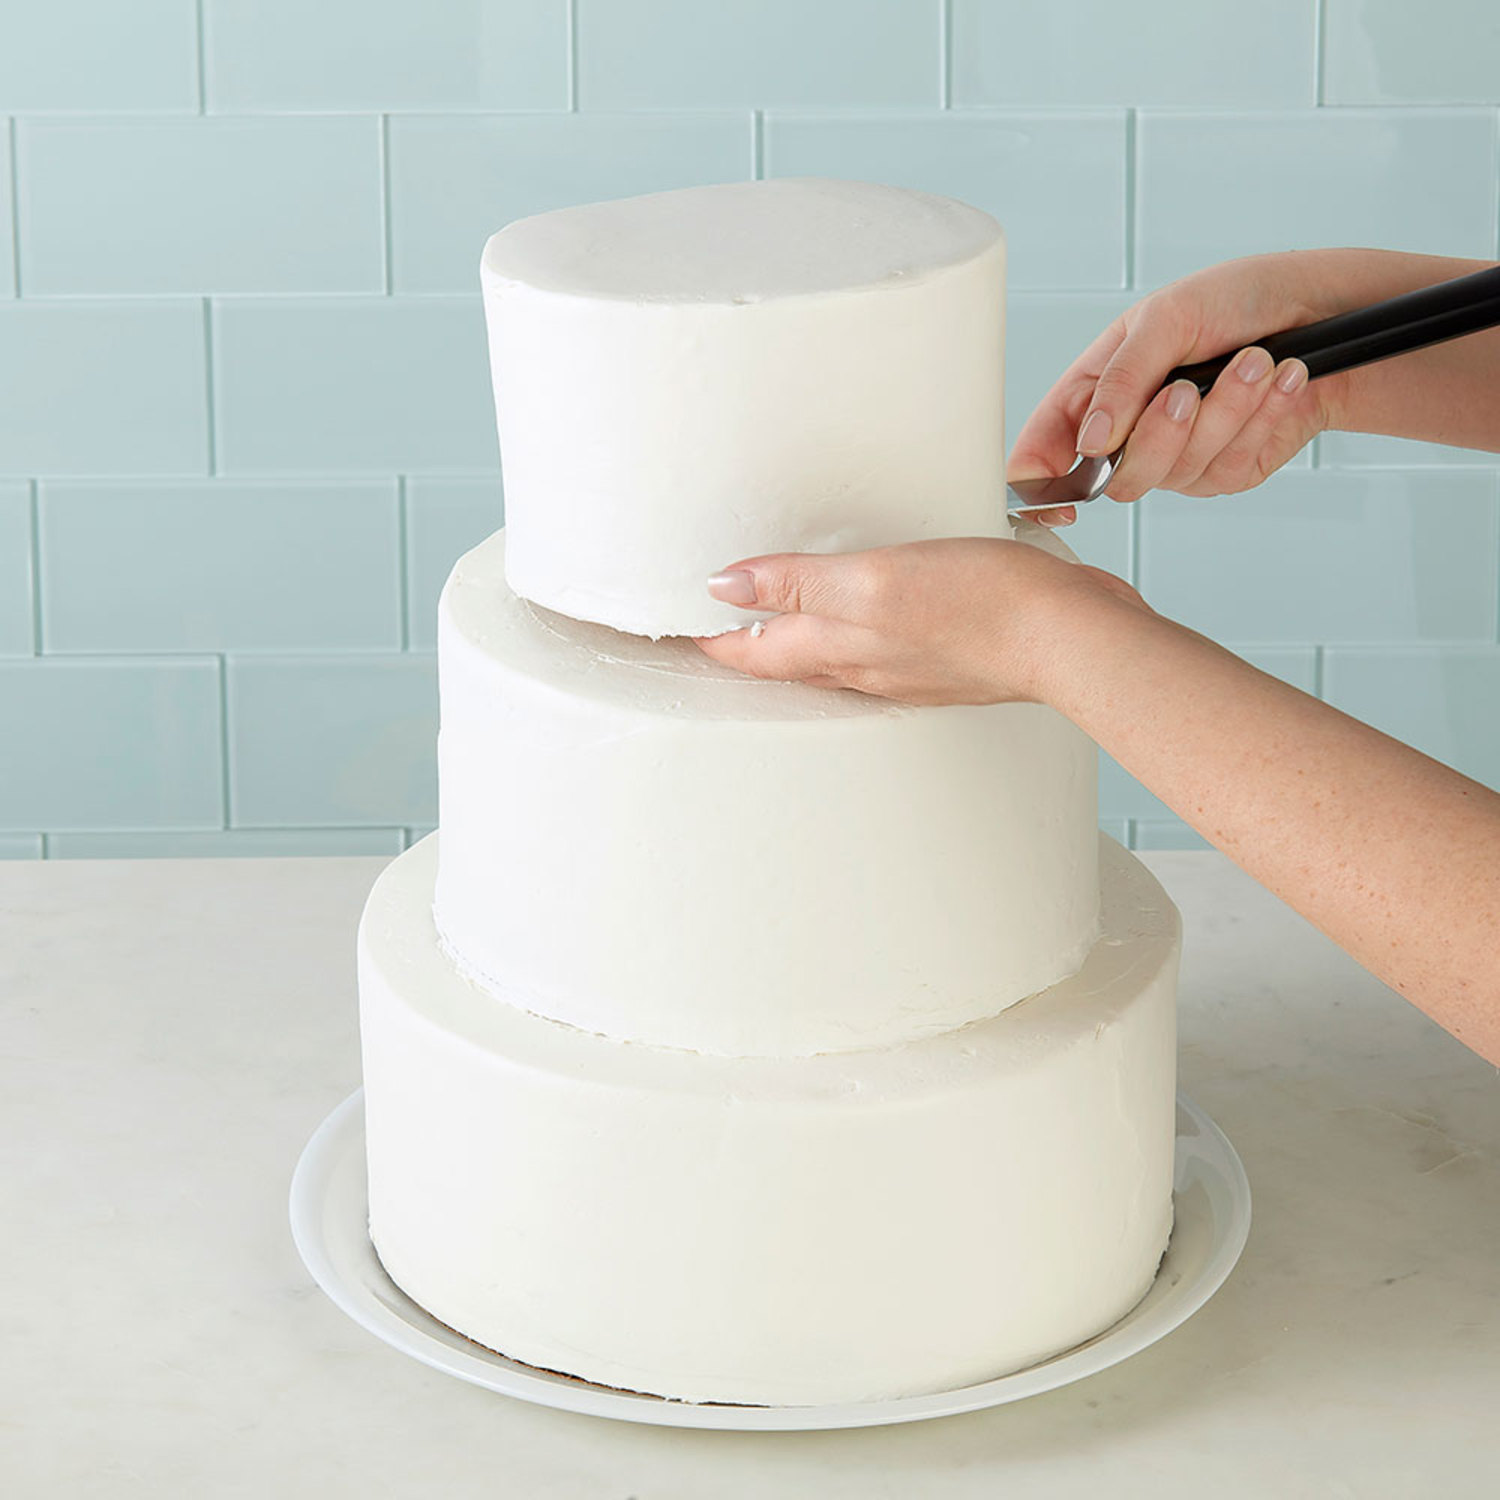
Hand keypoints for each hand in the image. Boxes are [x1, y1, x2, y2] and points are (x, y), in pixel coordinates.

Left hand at [696, 534, 1148, 706]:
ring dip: (791, 639)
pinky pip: (876, 646)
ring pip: (826, 656)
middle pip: (779, 660)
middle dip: (739, 643)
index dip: (703, 636)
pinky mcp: (939, 652)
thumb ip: (795, 585)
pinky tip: (862, 612)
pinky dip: (850, 631)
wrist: (1068, 638)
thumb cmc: (979, 607)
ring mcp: (901, 664)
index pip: (745, 652)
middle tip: (703, 623)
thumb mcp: (871, 581)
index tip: (667, 624)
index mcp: (833, 648)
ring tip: (766, 618)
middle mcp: (860, 665)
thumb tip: (722, 588)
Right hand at [1010, 251, 1350, 521]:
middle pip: (1116, 479)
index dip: (1038, 485)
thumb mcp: (1166, 317)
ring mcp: (1178, 457)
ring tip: (1256, 361)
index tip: (1061, 501)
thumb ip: (1121, 380)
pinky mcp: (1227, 469)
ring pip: (1178, 472)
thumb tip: (1091, 440)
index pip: (1042, 451)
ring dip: (1226, 410)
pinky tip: (1280, 381)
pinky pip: (1230, 467)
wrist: (1318, 311)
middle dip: (1159, 433)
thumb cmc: (1235, 299)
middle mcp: (1130, 433)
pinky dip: (1261, 418)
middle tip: (1188, 387)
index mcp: (1096, 392)